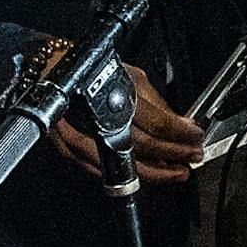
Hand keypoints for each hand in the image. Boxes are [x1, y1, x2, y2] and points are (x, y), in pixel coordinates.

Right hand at [49, 64, 204, 184]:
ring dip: (155, 172)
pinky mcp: (68, 150)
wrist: (49, 71)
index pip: (157, 123)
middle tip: (193, 156)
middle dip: (173, 154)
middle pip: (142, 146)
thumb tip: (183, 124)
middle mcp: (96, 118)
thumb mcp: (131, 77)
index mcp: (115, 96)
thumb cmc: (92, 71)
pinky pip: (103, 170)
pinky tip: (148, 172)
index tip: (197, 136)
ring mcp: (80, 137)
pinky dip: (128, 174)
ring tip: (177, 172)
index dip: (182, 133)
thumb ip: (157, 103)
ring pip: (122, 165)